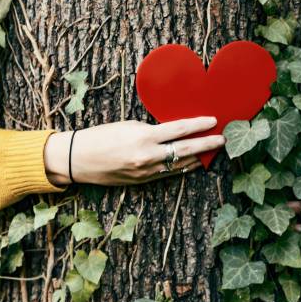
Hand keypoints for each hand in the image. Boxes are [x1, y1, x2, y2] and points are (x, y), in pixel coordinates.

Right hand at [44, 117, 224, 185]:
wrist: (78, 159)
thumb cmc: (101, 136)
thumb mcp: (129, 126)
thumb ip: (152, 129)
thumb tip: (174, 131)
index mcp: (144, 137)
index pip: (179, 129)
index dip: (199, 125)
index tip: (213, 120)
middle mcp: (148, 156)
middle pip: (186, 149)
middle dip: (207, 144)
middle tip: (222, 139)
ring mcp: (147, 171)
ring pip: (181, 164)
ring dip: (199, 157)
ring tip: (213, 151)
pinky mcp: (144, 181)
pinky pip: (170, 173)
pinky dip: (184, 167)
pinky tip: (195, 163)